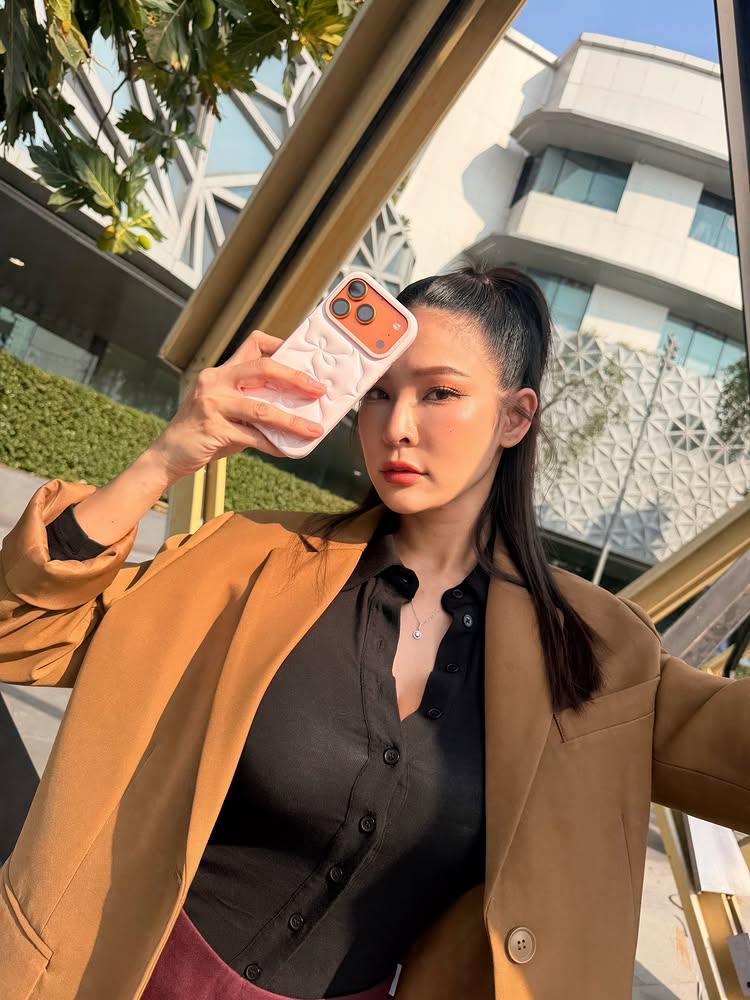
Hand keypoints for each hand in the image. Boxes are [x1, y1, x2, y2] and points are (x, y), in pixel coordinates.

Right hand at [148, 330, 326, 481]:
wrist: (168, 454)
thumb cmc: (202, 431)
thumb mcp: (225, 407)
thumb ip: (252, 401)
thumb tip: (294, 406)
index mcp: (221, 372)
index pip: (253, 344)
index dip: (280, 346)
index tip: (303, 359)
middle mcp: (216, 381)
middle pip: (264, 369)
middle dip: (296, 379)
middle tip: (319, 390)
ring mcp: (213, 404)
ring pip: (263, 408)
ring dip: (292, 421)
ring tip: (314, 430)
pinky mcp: (214, 428)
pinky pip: (254, 436)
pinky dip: (275, 445)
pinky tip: (288, 450)